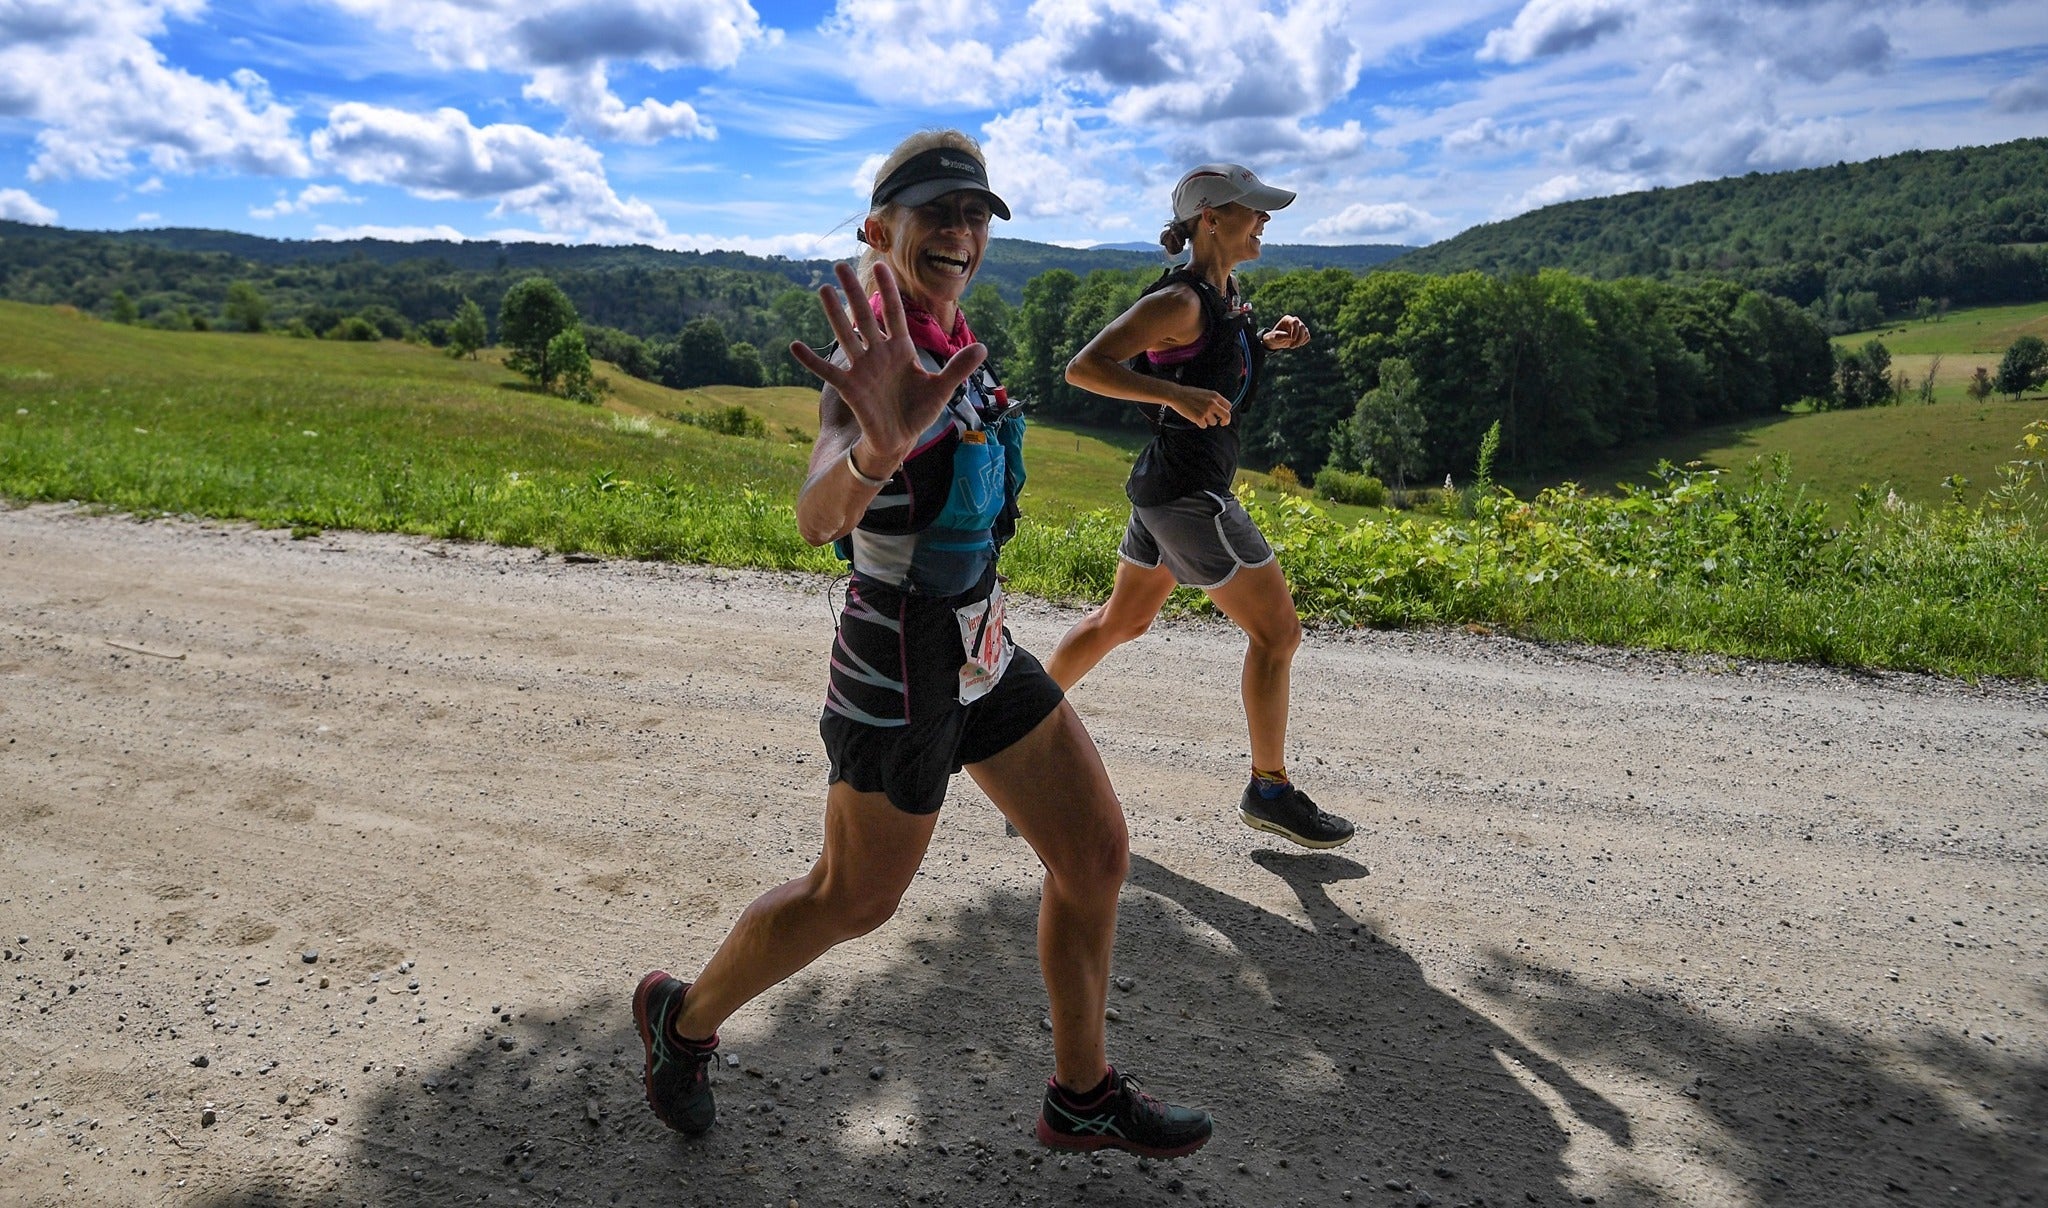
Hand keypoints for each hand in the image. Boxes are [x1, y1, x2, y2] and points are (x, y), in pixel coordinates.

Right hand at [789, 262, 985, 463]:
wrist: (900, 439)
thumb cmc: (918, 412)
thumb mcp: (942, 389)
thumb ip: (959, 367)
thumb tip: (984, 347)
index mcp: (901, 349)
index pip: (894, 313)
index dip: (888, 290)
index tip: (882, 265)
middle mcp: (879, 353)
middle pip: (865, 316)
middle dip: (854, 292)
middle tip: (839, 265)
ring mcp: (862, 369)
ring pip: (846, 335)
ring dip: (834, 314)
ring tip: (823, 290)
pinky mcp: (850, 388)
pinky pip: (827, 371)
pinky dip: (810, 360)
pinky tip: (794, 346)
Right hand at [1167, 387, 1233, 428]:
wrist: (1177, 395)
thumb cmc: (1189, 394)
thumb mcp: (1205, 393)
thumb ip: (1213, 400)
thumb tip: (1220, 410)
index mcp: (1215, 395)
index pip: (1228, 406)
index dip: (1226, 411)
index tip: (1223, 415)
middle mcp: (1212, 403)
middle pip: (1226, 416)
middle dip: (1225, 421)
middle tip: (1223, 423)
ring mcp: (1206, 411)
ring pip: (1214, 422)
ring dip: (1208, 421)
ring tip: (1200, 416)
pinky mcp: (1199, 418)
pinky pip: (1204, 426)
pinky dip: (1200, 424)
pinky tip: (1195, 417)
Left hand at [1261, 314, 1308, 350]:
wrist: (1276, 341)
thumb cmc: (1274, 337)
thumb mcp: (1275, 337)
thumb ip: (1282, 336)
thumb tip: (1291, 337)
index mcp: (1287, 319)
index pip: (1295, 322)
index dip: (1295, 331)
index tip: (1292, 339)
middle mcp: (1295, 320)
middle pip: (1302, 327)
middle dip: (1298, 338)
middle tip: (1291, 346)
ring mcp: (1300, 326)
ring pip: (1305, 333)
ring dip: (1300, 341)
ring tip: (1292, 346)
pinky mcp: (1303, 332)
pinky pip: (1307, 336)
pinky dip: (1303, 342)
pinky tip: (1297, 345)